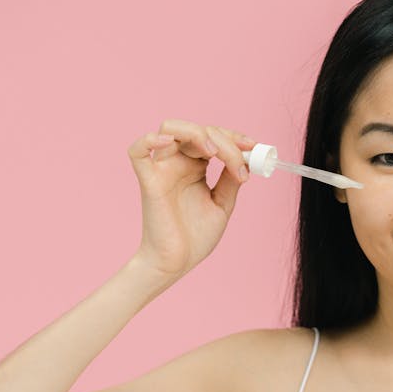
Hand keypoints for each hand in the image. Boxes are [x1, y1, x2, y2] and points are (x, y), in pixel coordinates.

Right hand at [127, 120, 256, 279]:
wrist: (176, 263)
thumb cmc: (195, 238)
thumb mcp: (222, 205)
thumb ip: (230, 180)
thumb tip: (245, 158)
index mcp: (196, 167)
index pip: (213, 137)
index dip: (234, 137)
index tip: (254, 146)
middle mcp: (178, 163)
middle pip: (198, 131)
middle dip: (224, 141)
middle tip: (240, 163)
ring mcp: (162, 170)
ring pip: (170, 128)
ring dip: (196, 132)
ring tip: (214, 153)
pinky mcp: (149, 182)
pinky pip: (138, 152)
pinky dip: (149, 140)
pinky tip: (168, 141)